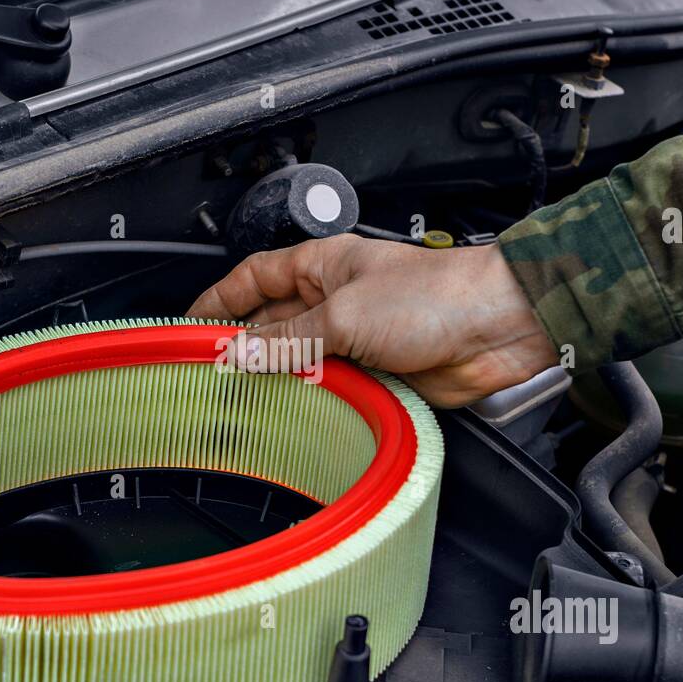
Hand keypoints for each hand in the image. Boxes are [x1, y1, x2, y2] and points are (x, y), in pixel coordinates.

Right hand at [186, 234, 558, 406]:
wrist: (496, 330)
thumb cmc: (436, 296)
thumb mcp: (345, 314)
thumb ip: (288, 339)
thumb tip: (238, 354)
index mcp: (321, 266)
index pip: (252, 278)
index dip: (217, 300)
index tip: (186, 326)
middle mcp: (333, 300)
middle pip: (269, 325)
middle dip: (241, 348)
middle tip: (206, 375)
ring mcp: (352, 338)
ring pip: (297, 362)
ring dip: (276, 380)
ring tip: (241, 401)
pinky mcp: (373, 373)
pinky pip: (328, 389)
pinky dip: (310, 402)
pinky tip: (290, 416)